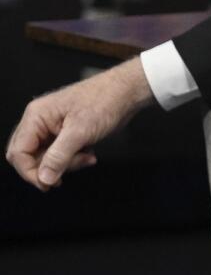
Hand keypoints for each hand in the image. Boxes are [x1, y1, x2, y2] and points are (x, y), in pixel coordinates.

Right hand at [7, 58, 154, 190]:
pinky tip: (89, 154)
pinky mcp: (66, 132)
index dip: (29, 171)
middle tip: (68, 173)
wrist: (127, 91)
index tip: (48, 183)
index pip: (18, 152)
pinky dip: (74, 159)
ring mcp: (52, 127)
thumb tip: (44, 178)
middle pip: (29, 157)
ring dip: (66, 164)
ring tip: (87, 157)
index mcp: (36, 116)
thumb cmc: (105, 101)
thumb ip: (59, 156)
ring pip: (47, 158)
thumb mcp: (81, 132)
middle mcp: (40, 121)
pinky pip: (61, 154)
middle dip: (50, 168)